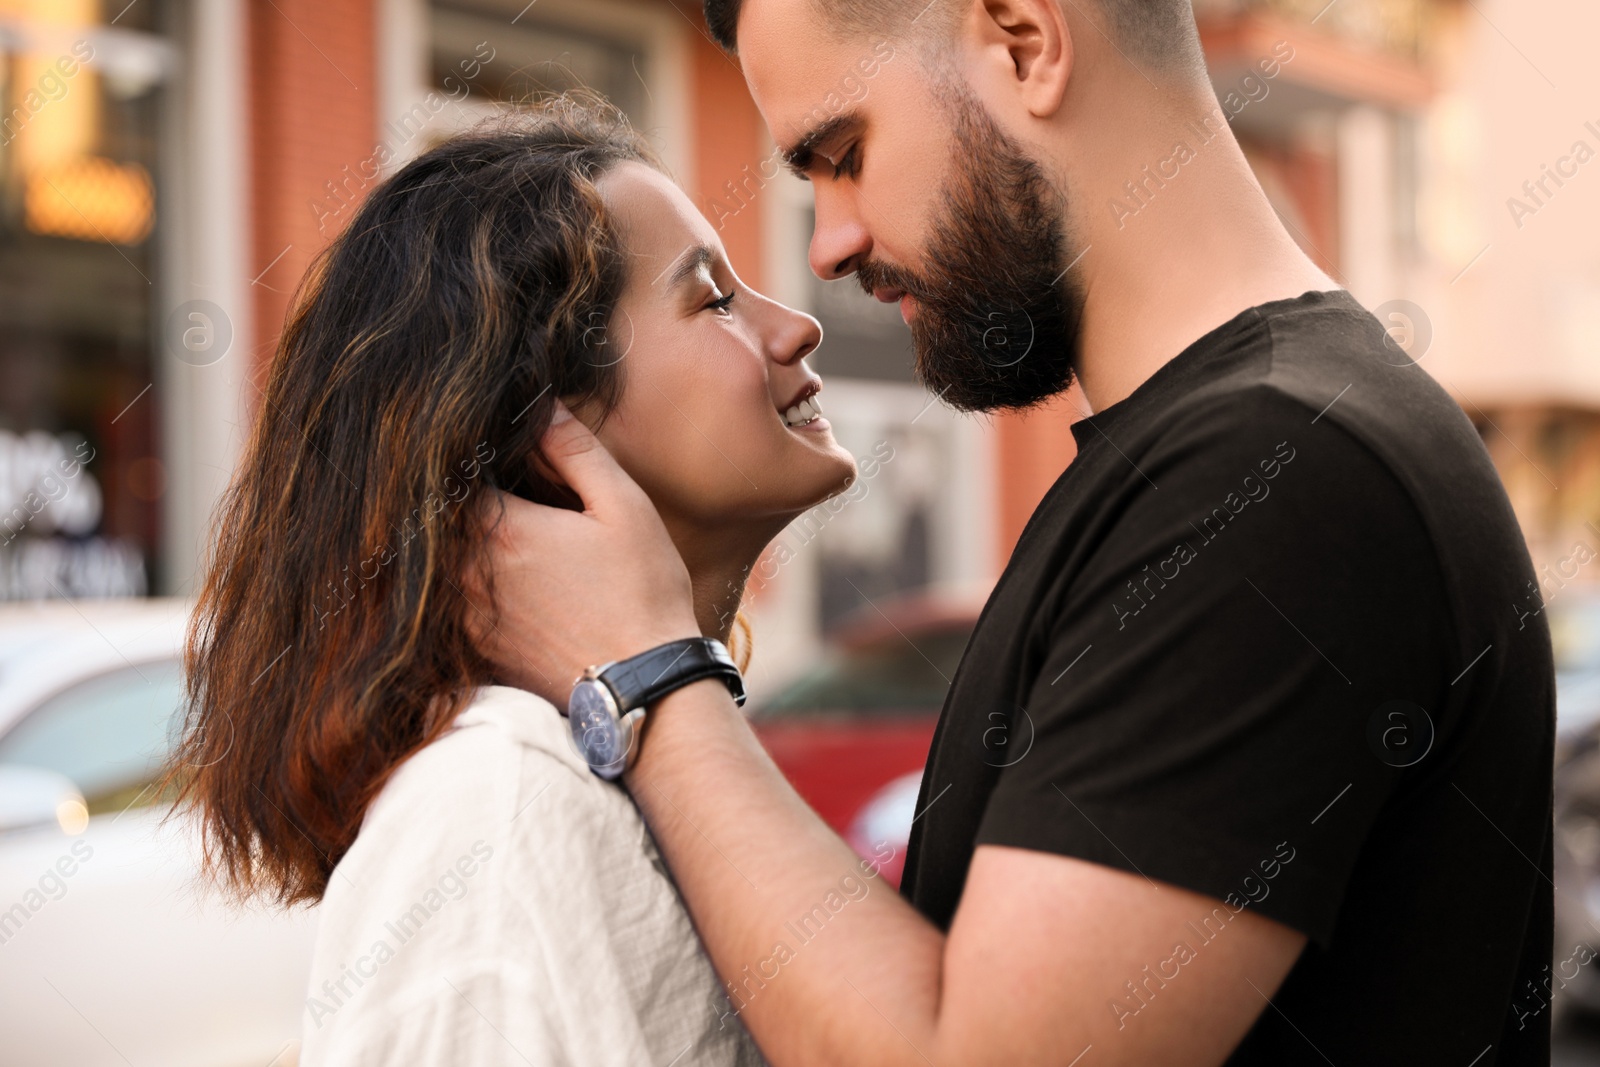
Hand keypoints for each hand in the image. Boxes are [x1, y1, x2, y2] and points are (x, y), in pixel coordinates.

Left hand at [467, 402, 700, 704]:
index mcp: (501, 529)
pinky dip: (463, 587)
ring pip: (437, 565)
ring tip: (502, 537)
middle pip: (436, 519)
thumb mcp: (623, 506)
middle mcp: (469, 574)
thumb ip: (575, 450)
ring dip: (457, 544)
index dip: (472, 457)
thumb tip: (542, 405)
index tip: (495, 455)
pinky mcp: (474, 651)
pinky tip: (507, 585)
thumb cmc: (642, 593)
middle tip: (493, 489)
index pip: (455, 474)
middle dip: (459, 499)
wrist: (644, 690)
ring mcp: (466, 618)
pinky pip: (448, 606)